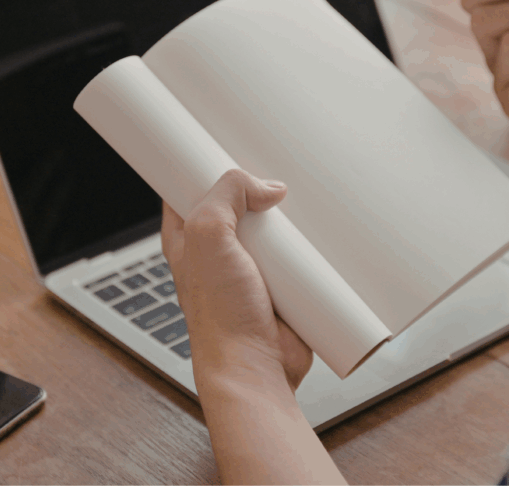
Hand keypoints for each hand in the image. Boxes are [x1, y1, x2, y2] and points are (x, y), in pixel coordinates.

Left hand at [162, 169, 312, 392]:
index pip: (188, 188)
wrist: (256, 367)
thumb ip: (227, 194)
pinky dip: (309, 244)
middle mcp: (218, 251)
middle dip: (254, 187)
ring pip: (270, 227)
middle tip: (271, 168)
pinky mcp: (282, 284)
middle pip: (237, 203)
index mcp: (188, 237)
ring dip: (286, 217)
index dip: (202, 164)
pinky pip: (297, 255)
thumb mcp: (208, 235)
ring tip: (300, 198)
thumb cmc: (219, 317)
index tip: (220, 142)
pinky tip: (319, 231)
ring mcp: (251, 267)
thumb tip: (264, 186)